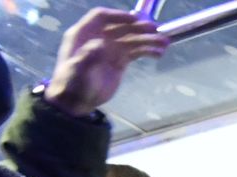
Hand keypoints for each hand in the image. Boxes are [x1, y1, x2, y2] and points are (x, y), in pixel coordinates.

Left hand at [44, 9, 168, 116]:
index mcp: (83, 34)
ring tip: (164, 44)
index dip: (118, 16)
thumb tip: (102, 44)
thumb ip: (88, 56)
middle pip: (121, 27)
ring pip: (131, 40)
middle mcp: (98, 38)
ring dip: (148, 40)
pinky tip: (158, 54)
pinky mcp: (119, 61)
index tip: (135, 19)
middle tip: (156, 30)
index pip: (101, 17)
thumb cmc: (72, 83)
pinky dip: (147, 51)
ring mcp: (110, 49)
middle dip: (138, 28)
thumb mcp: (78, 69)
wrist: (76, 101)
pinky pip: (135, 52)